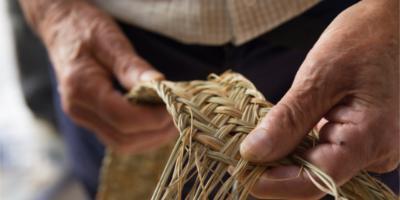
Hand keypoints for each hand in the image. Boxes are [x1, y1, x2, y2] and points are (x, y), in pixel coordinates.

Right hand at [32, 1, 176, 153]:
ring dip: (151, 138)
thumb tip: (160, 85)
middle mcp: (79, 110)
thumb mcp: (111, 41)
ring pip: (121, 144)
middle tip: (180, 117)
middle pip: (123, 139)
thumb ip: (133, 67)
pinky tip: (156, 122)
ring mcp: (83, 116)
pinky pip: (117, 137)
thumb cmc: (85, 28)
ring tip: (172, 121)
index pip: (123, 119)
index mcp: (82, 88)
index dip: (153, 118)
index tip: (176, 107)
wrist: (61, 27)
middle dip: (156, 132)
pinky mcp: (90, 117)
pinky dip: (141, 135)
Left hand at [240, 0, 398, 198]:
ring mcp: (371, 148)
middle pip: (314, 179)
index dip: (271, 184)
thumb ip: (287, 121)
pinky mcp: (362, 139)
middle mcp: (375, 154)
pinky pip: (325, 154)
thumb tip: (253, 154)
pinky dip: (298, 147)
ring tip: (257, 141)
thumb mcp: (318, 78)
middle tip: (242, 152)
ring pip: (317, 168)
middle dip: (274, 170)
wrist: (392, 24)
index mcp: (370, 141)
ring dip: (284, 158)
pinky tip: (280, 134)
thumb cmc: (362, 40)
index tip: (239, 170)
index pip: (313, 183)